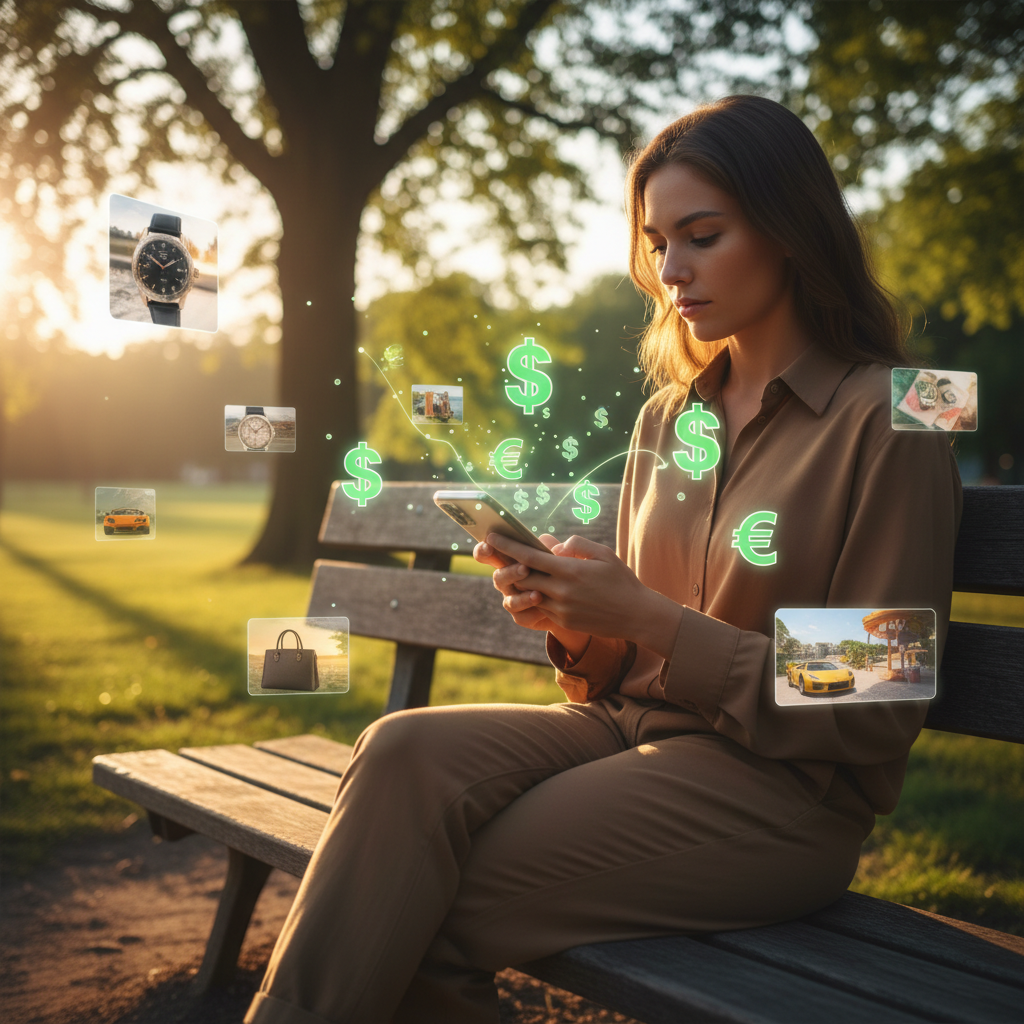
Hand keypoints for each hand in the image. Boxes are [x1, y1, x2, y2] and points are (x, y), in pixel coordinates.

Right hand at [473, 534, 561, 632]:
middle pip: (498, 577)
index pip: (488, 554)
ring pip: (510, 601)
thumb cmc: (560, 570)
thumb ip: (554, 547)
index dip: (483, 550)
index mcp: (509, 560)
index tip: (489, 545)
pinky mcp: (522, 617)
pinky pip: (522, 617)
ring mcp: (512, 599)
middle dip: (510, 573)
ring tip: (538, 595)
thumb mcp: (558, 554)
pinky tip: (545, 610)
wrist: (569, 598)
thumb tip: (554, 545)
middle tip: (525, 568)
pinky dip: (533, 613)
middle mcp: (506, 580)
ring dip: (522, 598)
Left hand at [482, 532, 683, 658]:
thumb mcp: (603, 554)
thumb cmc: (622, 581)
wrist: (636, 616)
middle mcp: (561, 591)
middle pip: (522, 576)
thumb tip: (555, 547)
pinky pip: (542, 608)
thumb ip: (576, 545)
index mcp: (569, 570)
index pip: (529, 556)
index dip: (507, 545)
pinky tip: (538, 589)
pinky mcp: (564, 622)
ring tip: (517, 571)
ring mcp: (561, 609)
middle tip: (497, 553)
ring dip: (522, 583)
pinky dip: (537, 597)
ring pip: (529, 594)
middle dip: (508, 565)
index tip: (491, 536)